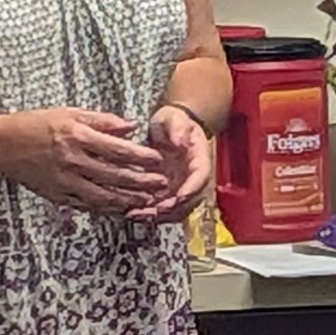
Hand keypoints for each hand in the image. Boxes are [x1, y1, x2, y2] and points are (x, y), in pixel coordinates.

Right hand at [0, 105, 168, 215]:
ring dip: (128, 199)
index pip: (117, 149)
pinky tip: (122, 208)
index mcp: (77, 136)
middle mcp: (72, 160)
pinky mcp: (58, 195)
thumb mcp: (69, 113)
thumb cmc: (36, 124)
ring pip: (103, 195)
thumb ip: (103, 120)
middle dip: (141, 182)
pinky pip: (87, 205)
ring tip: (147, 200)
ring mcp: (65, 181)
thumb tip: (132, 125)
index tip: (158, 160)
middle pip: (114, 175)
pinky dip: (106, 208)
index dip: (141, 157)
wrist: (3, 146)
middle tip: (161, 184)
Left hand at [135, 104, 215, 224]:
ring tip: (137, 214)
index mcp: (200, 159)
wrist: (169, 127)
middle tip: (152, 211)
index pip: (201, 178)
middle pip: (190, 200)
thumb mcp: (174, 119)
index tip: (179, 198)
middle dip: (172, 209)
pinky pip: (163, 207)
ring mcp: (181, 186)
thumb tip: (180, 142)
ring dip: (159, 215)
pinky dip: (150, 212)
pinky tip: (134, 212)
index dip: (191, 190)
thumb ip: (177, 128)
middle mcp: (193, 177)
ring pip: (176, 208)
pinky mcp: (169, 191)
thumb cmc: (173, 121)